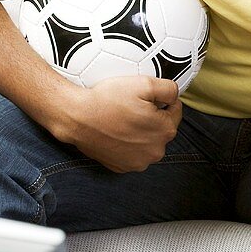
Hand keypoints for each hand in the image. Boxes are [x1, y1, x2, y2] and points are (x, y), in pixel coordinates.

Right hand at [55, 76, 181, 172]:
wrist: (75, 117)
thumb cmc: (107, 100)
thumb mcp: (144, 83)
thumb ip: (169, 88)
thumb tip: (175, 96)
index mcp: (166, 131)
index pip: (175, 111)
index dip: (161, 101)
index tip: (145, 97)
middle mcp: (156, 151)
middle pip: (162, 129)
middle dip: (152, 118)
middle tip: (132, 108)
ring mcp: (138, 162)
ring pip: (148, 143)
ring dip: (141, 133)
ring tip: (122, 120)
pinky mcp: (122, 167)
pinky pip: (132, 153)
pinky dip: (127, 145)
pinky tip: (115, 133)